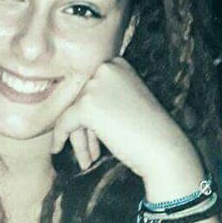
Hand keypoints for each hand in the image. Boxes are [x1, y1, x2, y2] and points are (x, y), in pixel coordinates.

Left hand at [51, 57, 198, 181]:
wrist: (164, 148)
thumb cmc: (149, 130)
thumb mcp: (125, 101)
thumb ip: (102, 96)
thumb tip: (70, 105)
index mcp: (117, 64)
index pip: (90, 87)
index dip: (89, 113)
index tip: (94, 136)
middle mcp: (105, 68)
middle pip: (80, 99)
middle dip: (83, 128)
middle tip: (89, 152)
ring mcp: (95, 85)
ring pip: (72, 111)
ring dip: (78, 137)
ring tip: (85, 159)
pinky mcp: (87, 104)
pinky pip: (64, 122)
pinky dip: (60, 136)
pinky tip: (57, 149)